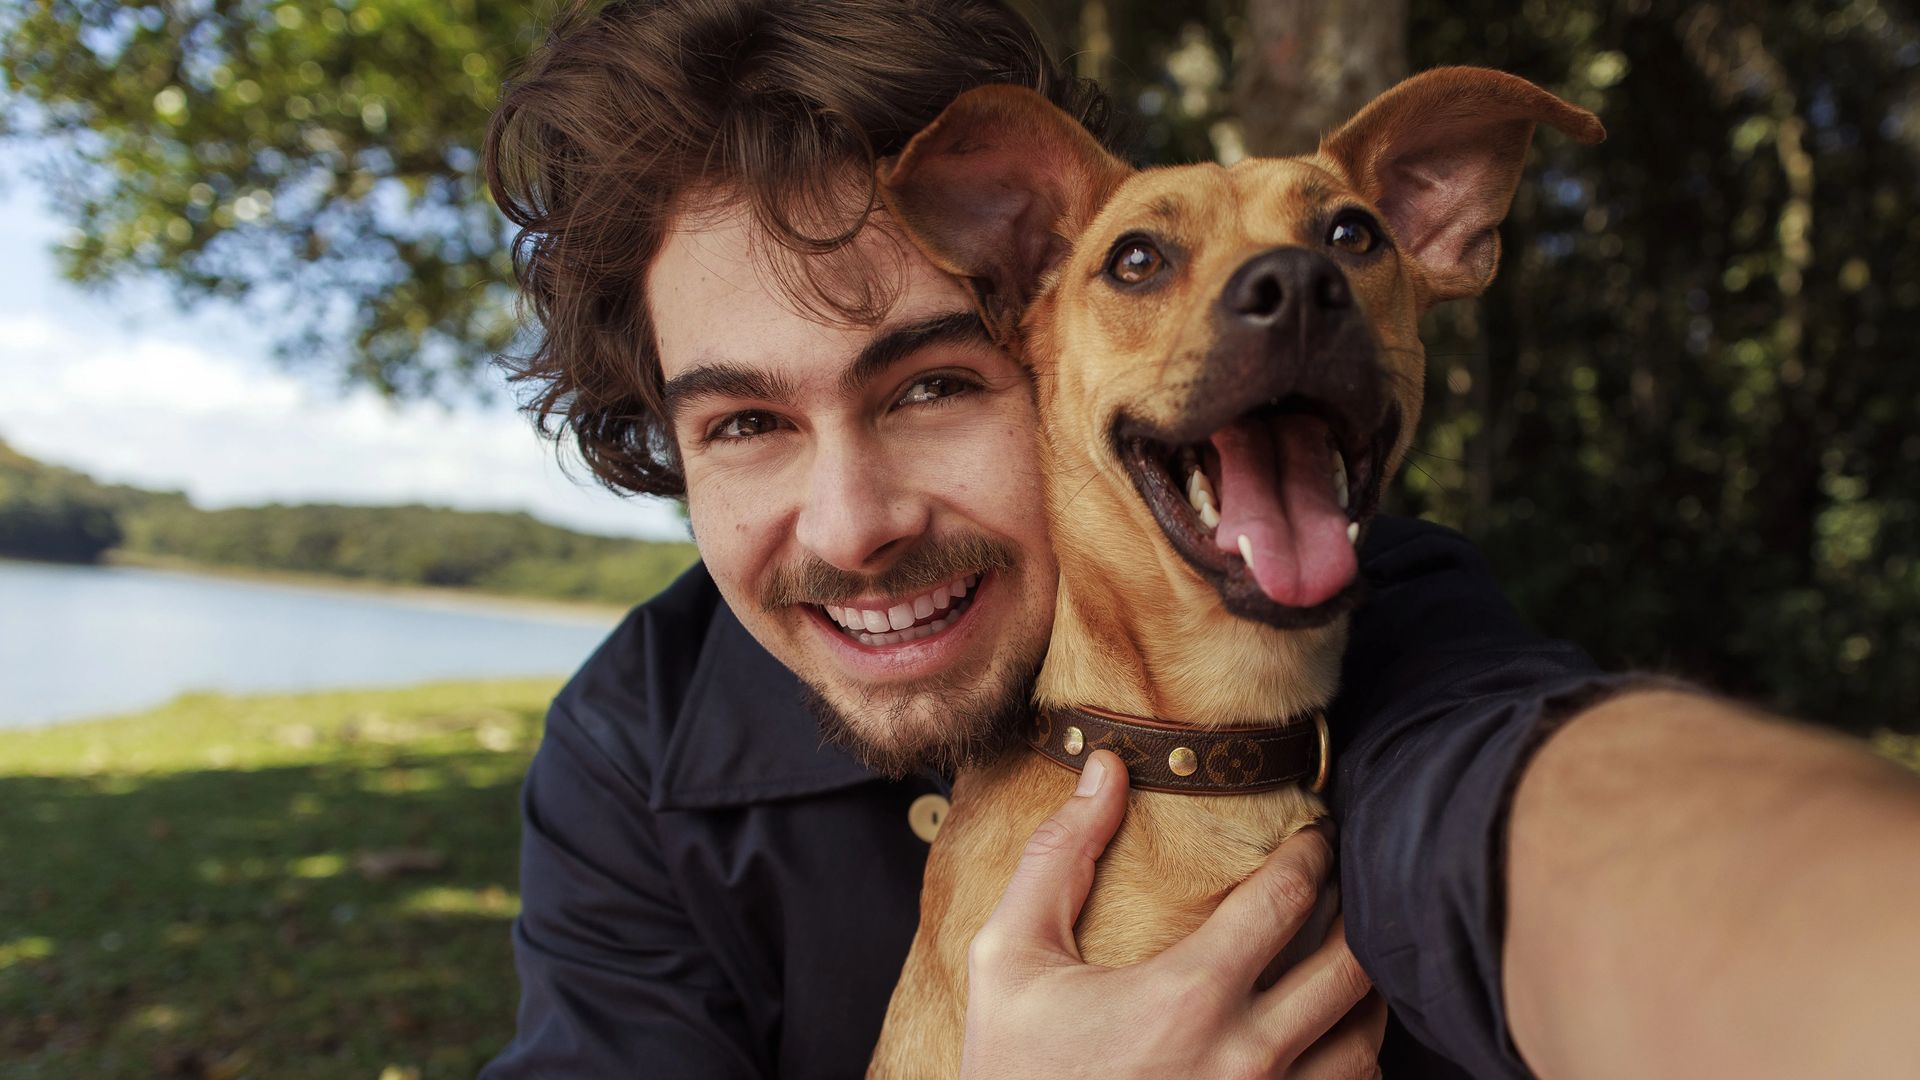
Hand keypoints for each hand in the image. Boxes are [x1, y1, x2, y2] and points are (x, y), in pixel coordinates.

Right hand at [958, 749, 1384, 1079]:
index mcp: (1187, 996)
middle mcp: (1244, 1058)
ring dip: (1364, 994)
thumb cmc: (1012, 1069)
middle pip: (1352, 968)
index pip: (1290, 898)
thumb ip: (1059, 857)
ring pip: (1365, 1045)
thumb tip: (1106, 768)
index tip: (1317, 836)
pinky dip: (1353, 1062)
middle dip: (1358, 913)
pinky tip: (1328, 1038)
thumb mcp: (1009, 957)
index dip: (1314, 853)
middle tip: (1348, 887)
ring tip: (1346, 961)